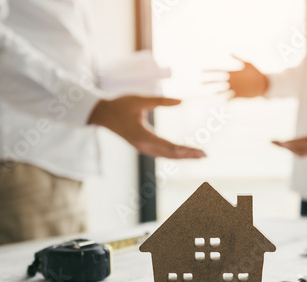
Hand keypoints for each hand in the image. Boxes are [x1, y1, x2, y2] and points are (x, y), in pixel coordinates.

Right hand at [89, 95, 206, 158]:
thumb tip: (182, 101)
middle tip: (205, 155)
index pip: (169, 146)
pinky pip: (160, 153)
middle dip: (188, 155)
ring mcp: (142, 148)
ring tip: (197, 155)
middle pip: (170, 154)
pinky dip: (173, 154)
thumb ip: (161, 101)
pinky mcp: (141, 146)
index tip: (199, 151)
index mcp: (143, 136)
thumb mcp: (140, 100)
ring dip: (182, 156)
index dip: (185, 150)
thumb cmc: (119, 105)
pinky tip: (183, 153)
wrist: (102, 114)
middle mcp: (143, 146)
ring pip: (166, 156)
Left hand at [205, 55, 269, 97]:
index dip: (208, 70)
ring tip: (206, 92)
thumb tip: (230, 52)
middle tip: (199, 82)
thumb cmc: (255, 73)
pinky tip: (215, 102)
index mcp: (232, 71)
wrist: (264, 84)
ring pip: (219, 90)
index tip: (201, 70)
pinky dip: (221, 100)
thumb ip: (237, 58)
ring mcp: (233, 88)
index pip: (218, 69)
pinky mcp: (236, 96)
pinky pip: (226, 98)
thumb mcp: (247, 63)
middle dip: (207, 81)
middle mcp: (231, 80)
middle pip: (216, 80)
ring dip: (212, 91)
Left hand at [272, 98, 306, 155]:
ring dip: (289, 149)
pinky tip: (284, 143)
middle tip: (272, 141)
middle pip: (304, 149)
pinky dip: (294, 148)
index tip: (284, 142)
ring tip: (274, 142)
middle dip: (288, 146)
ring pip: (304, 152)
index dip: (298, 143)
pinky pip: (306, 151)